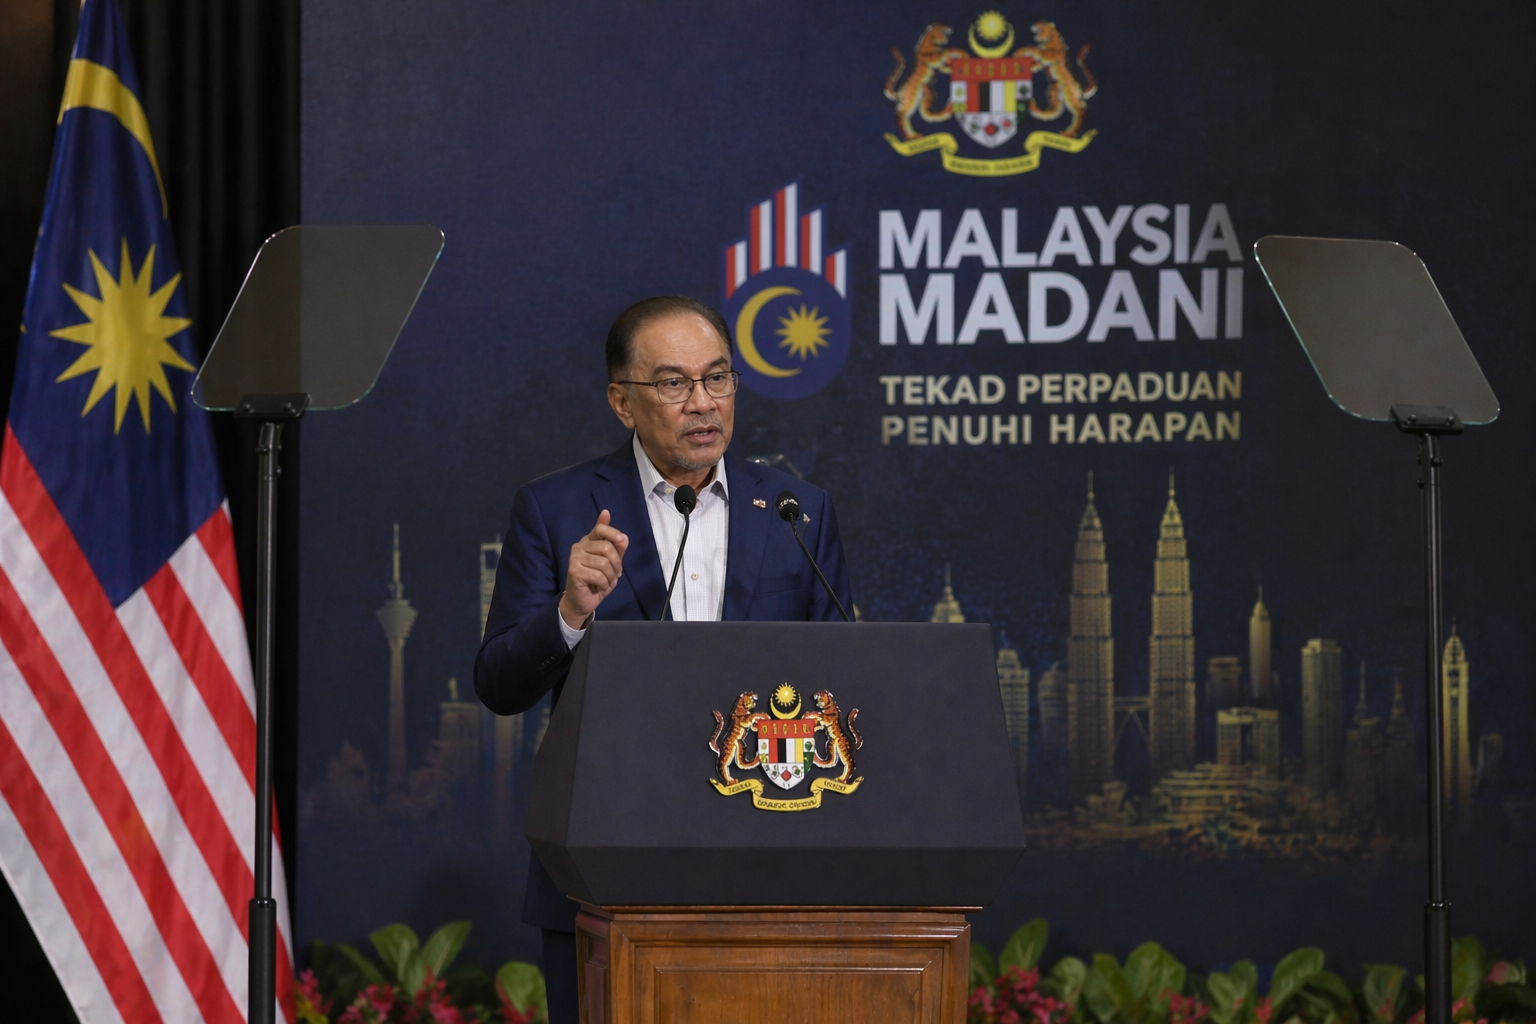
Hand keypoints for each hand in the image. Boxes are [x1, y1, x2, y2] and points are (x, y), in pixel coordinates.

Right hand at [559, 509, 628, 628]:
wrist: (582, 601)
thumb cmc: (597, 581)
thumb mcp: (612, 564)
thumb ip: (617, 549)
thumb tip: (624, 536)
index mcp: (588, 541)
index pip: (600, 529)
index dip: (613, 533)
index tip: (621, 540)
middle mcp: (579, 546)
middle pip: (606, 547)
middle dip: (616, 564)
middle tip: (615, 574)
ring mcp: (575, 558)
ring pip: (604, 563)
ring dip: (611, 576)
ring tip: (607, 581)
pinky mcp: (573, 570)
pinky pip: (598, 575)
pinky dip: (604, 584)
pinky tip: (600, 587)